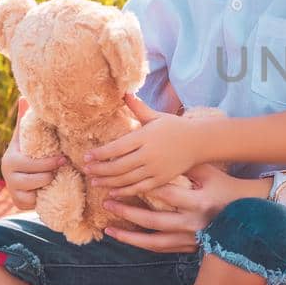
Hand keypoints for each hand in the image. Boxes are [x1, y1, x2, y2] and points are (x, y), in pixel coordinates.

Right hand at [0, 99, 64, 210]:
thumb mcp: (26, 138)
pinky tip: (48, 191)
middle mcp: (7, 175)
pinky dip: (43, 197)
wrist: (20, 177)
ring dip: (49, 185)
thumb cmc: (28, 152)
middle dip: (52, 174)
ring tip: (54, 178)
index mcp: (10, 158)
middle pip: (38, 178)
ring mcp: (12, 189)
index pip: (32, 163)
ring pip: (37, 191)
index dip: (50, 162)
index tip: (63, 159)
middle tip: (62, 168)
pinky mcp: (18, 202)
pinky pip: (34, 203)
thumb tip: (24, 96)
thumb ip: (26, 120)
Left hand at [83, 94, 210, 195]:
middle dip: (99, 169)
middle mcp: (149, 154)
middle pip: (118, 166)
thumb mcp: (156, 116)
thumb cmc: (175, 127)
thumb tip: (124, 92)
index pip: (116, 148)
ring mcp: (155, 169)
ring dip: (108, 182)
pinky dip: (124, 191)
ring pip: (126, 179)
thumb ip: (138, 107)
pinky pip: (139, 188)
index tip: (86, 157)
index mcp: (145, 137)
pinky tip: (112, 192)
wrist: (199, 142)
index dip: (100, 154)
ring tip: (94, 182)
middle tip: (86, 170)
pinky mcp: (161, 179)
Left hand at [103, 164, 269, 251]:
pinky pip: (159, 248)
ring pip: (153, 241)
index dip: (144, 188)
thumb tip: (163, 145)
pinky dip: (141, 244)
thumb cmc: (225, 189)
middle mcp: (192, 224)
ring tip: (109, 228)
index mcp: (199, 202)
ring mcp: (189, 239)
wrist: (245, 218)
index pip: (167, 194)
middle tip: (108, 201)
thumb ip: (186, 163)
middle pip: (154, 220)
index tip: (123, 180)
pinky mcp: (187, 248)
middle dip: (128, 212)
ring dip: (129, 235)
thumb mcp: (209, 173)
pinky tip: (125, 238)